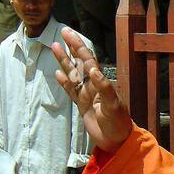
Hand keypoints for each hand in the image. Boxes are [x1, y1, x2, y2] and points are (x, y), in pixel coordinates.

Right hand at [51, 28, 132, 153]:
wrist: (116, 141)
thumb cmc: (118, 123)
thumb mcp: (112, 105)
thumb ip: (104, 86)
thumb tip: (92, 69)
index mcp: (100, 82)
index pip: (88, 59)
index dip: (78, 45)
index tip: (68, 33)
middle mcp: (92, 85)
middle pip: (79, 61)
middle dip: (71, 47)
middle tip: (62, 32)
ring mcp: (86, 94)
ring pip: (72, 74)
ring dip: (64, 61)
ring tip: (54, 47)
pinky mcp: (82, 105)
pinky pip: (71, 90)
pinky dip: (64, 82)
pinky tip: (57, 74)